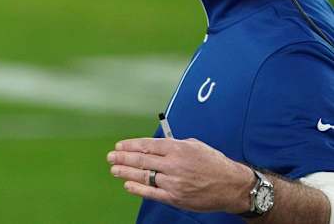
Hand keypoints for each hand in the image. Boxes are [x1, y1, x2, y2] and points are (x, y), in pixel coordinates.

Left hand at [107, 137, 254, 213]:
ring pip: (144, 176)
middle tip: (111, 157)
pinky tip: (128, 185)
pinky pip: (152, 193)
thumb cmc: (213, 163)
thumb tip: (153, 146)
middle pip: (142, 160)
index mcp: (177, 148)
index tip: (119, 146)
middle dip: (123, 158)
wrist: (232, 186)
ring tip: (114, 170)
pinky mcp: (176, 198)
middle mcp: (174, 164)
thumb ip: (174, 144)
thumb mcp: (194, 145)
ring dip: (126, 173)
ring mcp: (174, 182)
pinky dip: (138, 189)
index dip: (130, 146)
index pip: (147, 146)